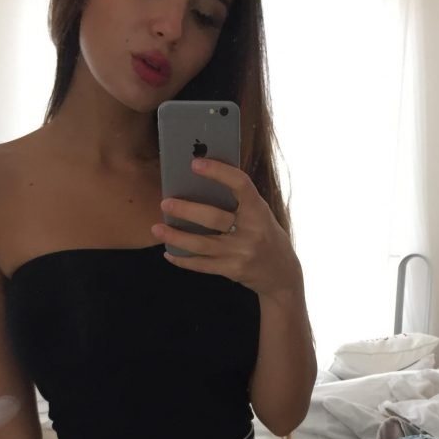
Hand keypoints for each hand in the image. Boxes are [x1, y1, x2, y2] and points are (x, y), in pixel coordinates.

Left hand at [151, 158, 301, 299]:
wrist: (282, 275)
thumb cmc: (266, 236)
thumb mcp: (261, 215)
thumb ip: (239, 202)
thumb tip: (200, 185)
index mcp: (259, 211)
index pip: (240, 184)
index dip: (218, 172)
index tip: (195, 164)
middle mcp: (252, 231)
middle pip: (213, 218)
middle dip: (186, 210)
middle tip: (165, 203)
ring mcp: (241, 253)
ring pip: (202, 244)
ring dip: (176, 237)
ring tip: (156, 229)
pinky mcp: (232, 271)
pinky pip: (201, 265)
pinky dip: (183, 260)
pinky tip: (169, 253)